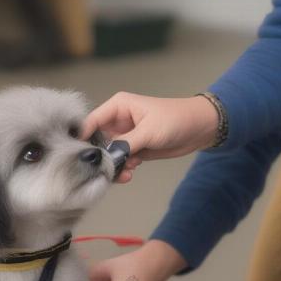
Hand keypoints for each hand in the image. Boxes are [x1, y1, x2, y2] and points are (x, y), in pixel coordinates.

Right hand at [83, 92, 217, 182]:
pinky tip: (131, 173)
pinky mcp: (134, 149)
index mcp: (118, 107)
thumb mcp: (148, 131)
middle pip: (98, 141)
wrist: (199, 129)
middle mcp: (118, 121)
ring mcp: (125, 136)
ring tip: (125, 173)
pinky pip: (121, 161)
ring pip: (109, 154)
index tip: (80, 155)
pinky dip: (123, 169)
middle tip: (106, 169)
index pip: (91, 121)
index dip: (83, 137)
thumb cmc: (176, 119)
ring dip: (114, 166)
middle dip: (101, 157)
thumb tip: (107, 157)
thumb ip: (125, 144)